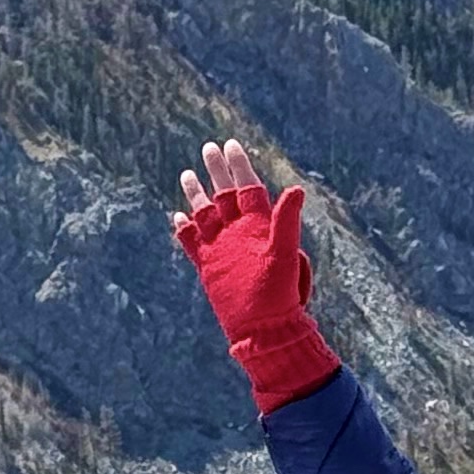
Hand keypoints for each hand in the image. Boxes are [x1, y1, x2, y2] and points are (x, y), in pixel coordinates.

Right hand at [173, 139, 341, 415]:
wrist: (262, 328)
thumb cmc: (278, 294)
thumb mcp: (283, 254)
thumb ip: (286, 222)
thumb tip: (297, 189)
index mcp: (259, 227)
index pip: (248, 188)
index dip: (240, 166)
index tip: (232, 145)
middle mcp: (239, 233)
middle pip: (226, 195)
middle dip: (218, 172)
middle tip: (209, 148)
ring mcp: (223, 249)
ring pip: (207, 214)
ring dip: (198, 195)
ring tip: (188, 173)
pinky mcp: (209, 267)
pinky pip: (193, 243)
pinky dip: (185, 229)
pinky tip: (177, 215)